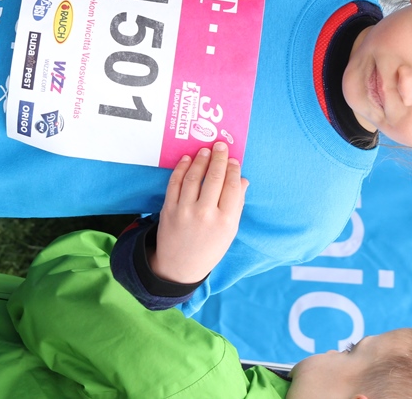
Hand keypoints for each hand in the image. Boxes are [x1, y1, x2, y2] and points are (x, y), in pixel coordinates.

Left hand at [150, 142, 248, 283]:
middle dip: (219, 158)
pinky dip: (180, 169)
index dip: (233, 170)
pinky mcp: (168, 209)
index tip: (233, 160)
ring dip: (200, 160)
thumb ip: (237, 205)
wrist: (180, 266)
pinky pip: (175, 183)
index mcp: (226, 222)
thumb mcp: (230, 231)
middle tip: (220, 145)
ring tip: (205, 150)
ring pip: (194, 177)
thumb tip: (242, 179)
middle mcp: (206, 215)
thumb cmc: (210, 248)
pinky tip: (187, 160)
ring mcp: (185, 211)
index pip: (232, 187)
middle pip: (214, 178)